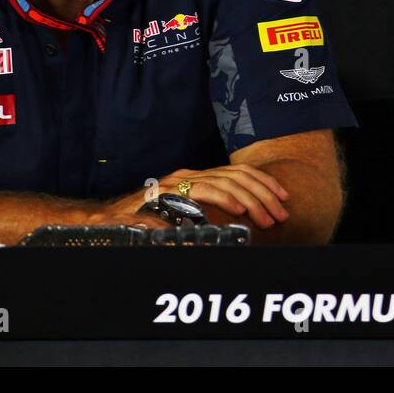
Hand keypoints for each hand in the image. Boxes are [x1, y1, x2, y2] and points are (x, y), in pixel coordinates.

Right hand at [86, 165, 290, 229]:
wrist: (110, 219)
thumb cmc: (150, 219)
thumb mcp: (187, 212)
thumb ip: (209, 210)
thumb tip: (241, 218)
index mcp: (199, 176)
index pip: (240, 172)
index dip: (265, 183)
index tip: (283, 198)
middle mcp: (192, 173)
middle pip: (239, 175)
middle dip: (265, 194)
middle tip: (282, 213)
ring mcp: (181, 180)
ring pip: (227, 181)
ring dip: (252, 200)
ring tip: (267, 217)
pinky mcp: (170, 190)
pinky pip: (203, 190)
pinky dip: (225, 198)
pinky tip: (239, 210)